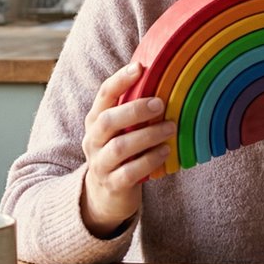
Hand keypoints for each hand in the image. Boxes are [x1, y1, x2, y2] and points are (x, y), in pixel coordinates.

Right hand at [80, 61, 173, 237]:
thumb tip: (166, 80)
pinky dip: (149, 160)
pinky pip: (130, 172)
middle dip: (135, 110)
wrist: (104, 196)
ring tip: (170, 128)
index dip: (120, 80)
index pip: (103, 95)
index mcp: (95, 121)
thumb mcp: (120, 131)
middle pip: (107, 121)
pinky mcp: (112, 185)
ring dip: (148, 135)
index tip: (140, 67)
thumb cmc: (120, 154)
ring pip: (120, 147)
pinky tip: (165, 151)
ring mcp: (100, 164)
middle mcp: (93, 140)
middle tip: (160, 104)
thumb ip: (133, 111)